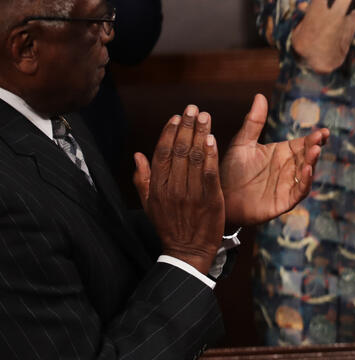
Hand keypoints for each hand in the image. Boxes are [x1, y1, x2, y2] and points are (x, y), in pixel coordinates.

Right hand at [132, 106, 225, 275]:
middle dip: (186, 126)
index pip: (162, 153)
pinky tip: (212, 139)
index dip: (169, 132)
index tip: (176, 117)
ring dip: (199, 134)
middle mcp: (172, 188)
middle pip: (179, 151)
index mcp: (157, 187)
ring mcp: (191, 194)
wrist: (188, 252)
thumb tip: (137, 155)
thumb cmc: (169, 226)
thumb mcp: (149, 204)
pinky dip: (210, 155)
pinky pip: (209, 174)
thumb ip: (143, 178)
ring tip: (204, 116)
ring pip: (195, 158)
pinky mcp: (210, 200)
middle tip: (193, 108)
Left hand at [217, 93, 327, 227]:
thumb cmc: (231, 171)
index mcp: (282, 153)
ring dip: (312, 162)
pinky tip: (306, 170)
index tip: (323, 131)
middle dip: (315, 147)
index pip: (303, 143)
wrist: (220, 197)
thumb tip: (260, 96)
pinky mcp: (285, 201)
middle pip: (308, 156)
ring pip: (306, 173)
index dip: (314, 138)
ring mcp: (289, 185)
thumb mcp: (242, 143)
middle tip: (319, 138)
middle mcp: (289, 168)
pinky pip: (299, 191)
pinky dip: (305, 181)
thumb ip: (253, 122)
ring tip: (314, 151)